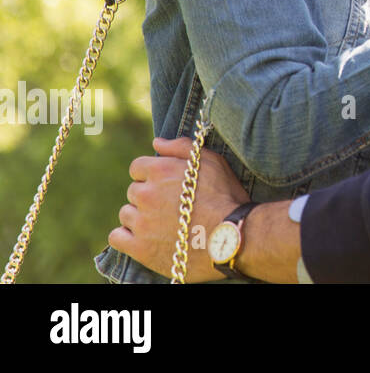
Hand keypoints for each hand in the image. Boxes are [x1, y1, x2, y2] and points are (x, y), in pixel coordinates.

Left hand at [108, 136, 249, 282]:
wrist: (231, 237)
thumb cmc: (226, 196)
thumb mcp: (213, 162)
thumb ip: (182, 147)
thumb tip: (156, 142)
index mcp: (160, 170)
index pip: (137, 167)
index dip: (152, 174)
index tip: (166, 185)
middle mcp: (145, 194)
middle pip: (134, 191)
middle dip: (148, 196)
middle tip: (170, 206)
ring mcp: (141, 222)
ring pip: (126, 214)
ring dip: (140, 217)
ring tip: (163, 224)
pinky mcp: (139, 248)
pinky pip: (116, 237)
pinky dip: (127, 237)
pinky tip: (145, 238)